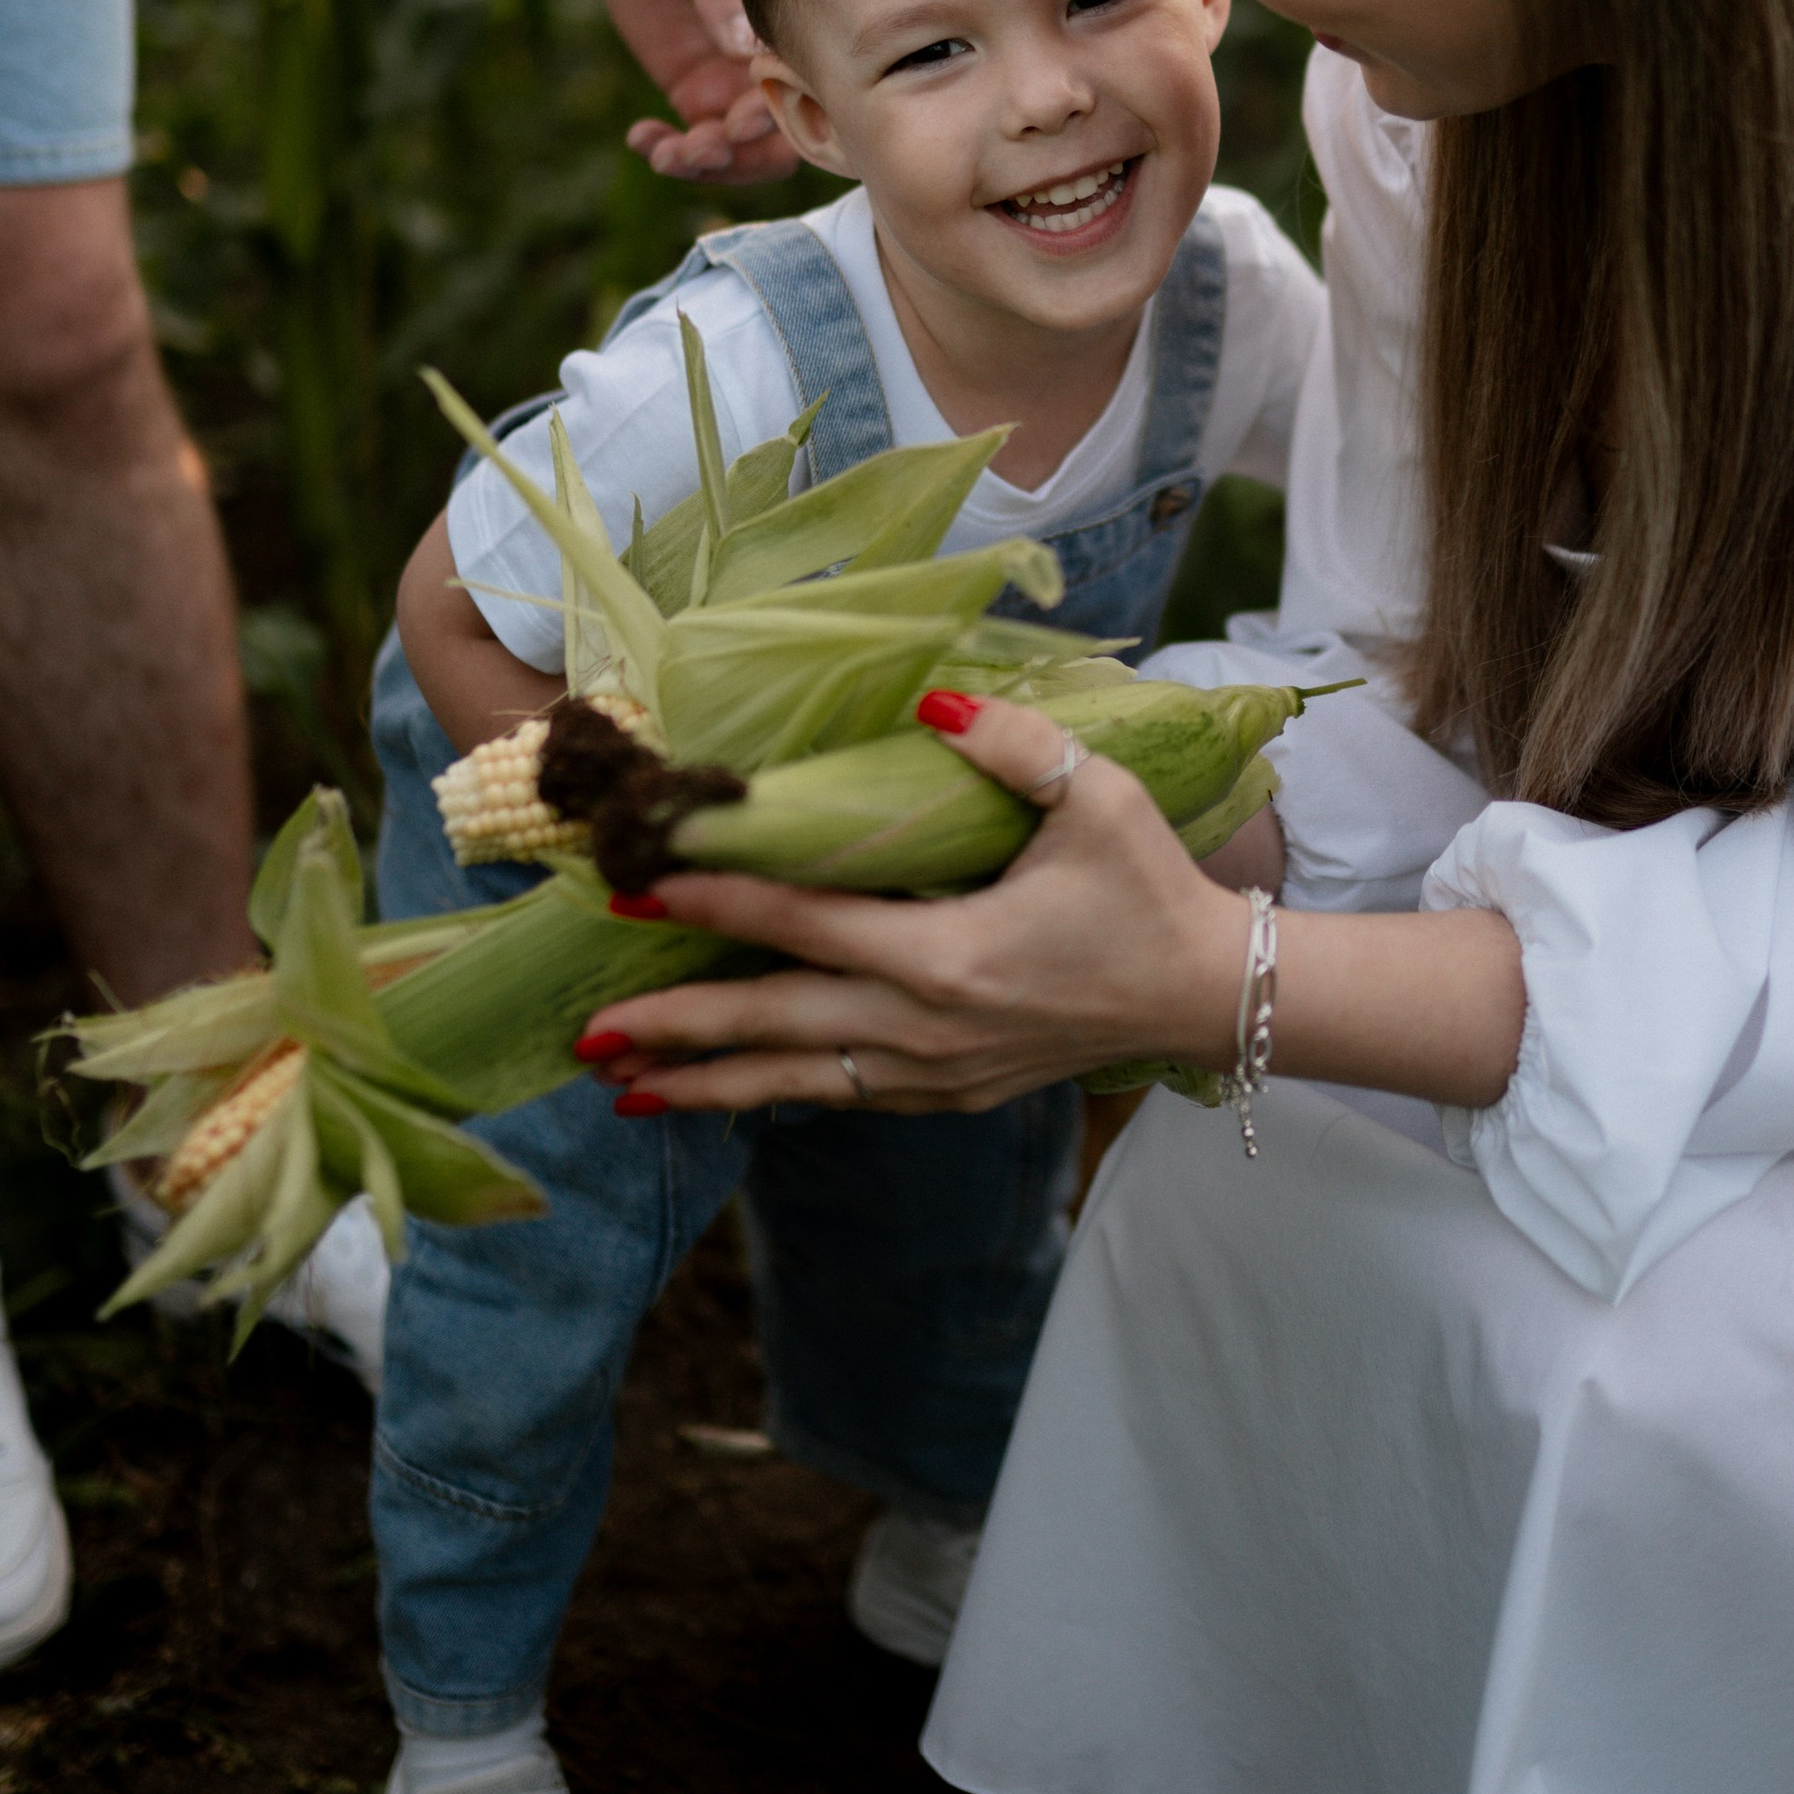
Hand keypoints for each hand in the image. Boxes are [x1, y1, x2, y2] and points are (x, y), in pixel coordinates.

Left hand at [580, 694, 1250, 1113]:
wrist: (1207, 996)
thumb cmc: (1149, 889)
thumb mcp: (1098, 799)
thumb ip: (1012, 745)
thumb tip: (931, 698)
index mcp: (948, 955)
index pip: (803, 927)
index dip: (715, 907)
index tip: (638, 893)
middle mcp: (926, 1026)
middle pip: (774, 1027)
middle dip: (675, 1030)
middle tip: (585, 1033)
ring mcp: (935, 1071)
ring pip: (797, 1083)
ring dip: (707, 1085)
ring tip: (622, 1089)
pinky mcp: (950, 1093)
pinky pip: (843, 1096)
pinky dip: (777, 1094)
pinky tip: (728, 1091)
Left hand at [584, 0, 793, 185]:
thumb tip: (747, 46)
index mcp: (796, 20)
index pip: (817, 89)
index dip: (790, 118)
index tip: (747, 115)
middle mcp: (774, 59)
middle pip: (783, 136)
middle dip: (747, 155)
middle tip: (704, 146)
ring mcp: (734, 81)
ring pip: (738, 150)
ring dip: (707, 164)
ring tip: (666, 154)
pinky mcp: (692, 89)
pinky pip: (690, 141)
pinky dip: (668, 153)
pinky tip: (641, 138)